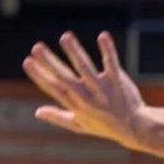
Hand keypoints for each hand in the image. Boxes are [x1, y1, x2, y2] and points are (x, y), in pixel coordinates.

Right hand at [22, 32, 147, 147]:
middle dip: (50, 62)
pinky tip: (102, 36)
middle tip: (36, 47)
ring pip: (86, 68)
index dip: (40, 75)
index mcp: (76, 105)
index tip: (27, 61)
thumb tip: (37, 112)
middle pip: (66, 77)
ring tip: (65, 37)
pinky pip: (112, 64)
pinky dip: (107, 50)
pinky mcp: (118, 82)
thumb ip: (58, 117)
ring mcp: (103, 89)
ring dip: (75, 52)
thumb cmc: (105, 126)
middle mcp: (87, 97)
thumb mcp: (80, 125)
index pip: (54, 88)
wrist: (135, 127)